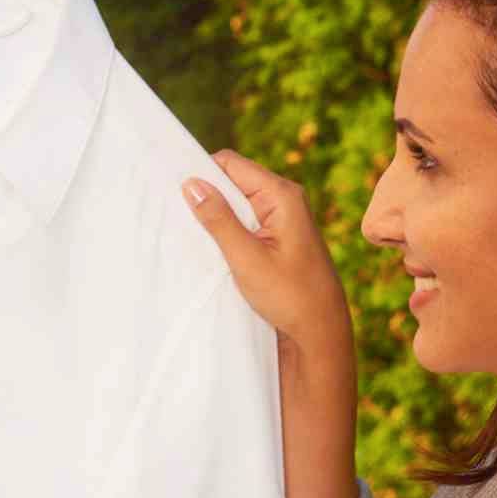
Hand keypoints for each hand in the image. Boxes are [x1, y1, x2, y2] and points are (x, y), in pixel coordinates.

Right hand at [181, 149, 353, 358]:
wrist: (321, 333)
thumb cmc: (291, 297)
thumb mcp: (247, 258)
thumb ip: (219, 219)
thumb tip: (191, 184)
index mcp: (282, 195)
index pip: (231, 164)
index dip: (202, 172)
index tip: (175, 190)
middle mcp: (284, 199)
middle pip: (233, 180)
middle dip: (207, 194)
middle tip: (178, 214)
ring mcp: (282, 217)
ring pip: (237, 201)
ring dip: (216, 215)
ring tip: (194, 232)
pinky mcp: (278, 235)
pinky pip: (245, 220)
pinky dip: (227, 228)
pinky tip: (213, 245)